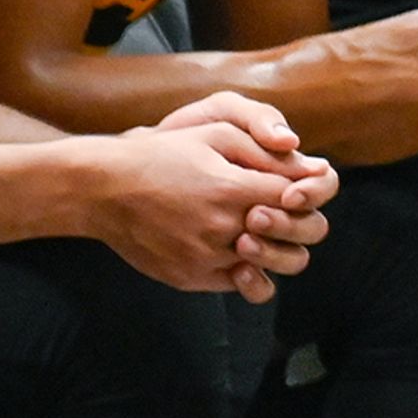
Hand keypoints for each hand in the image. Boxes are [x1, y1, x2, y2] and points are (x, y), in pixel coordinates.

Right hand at [84, 117, 336, 300]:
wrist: (105, 189)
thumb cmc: (163, 153)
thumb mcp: (215, 134)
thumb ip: (265, 151)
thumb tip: (312, 166)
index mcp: (232, 189)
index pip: (299, 198)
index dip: (307, 191)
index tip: (296, 184)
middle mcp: (222, 228)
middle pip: (298, 237)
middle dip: (302, 220)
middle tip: (285, 208)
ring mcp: (206, 258)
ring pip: (272, 266)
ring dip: (277, 248)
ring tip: (259, 229)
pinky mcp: (190, 278)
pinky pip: (238, 283)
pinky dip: (246, 267)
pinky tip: (235, 245)